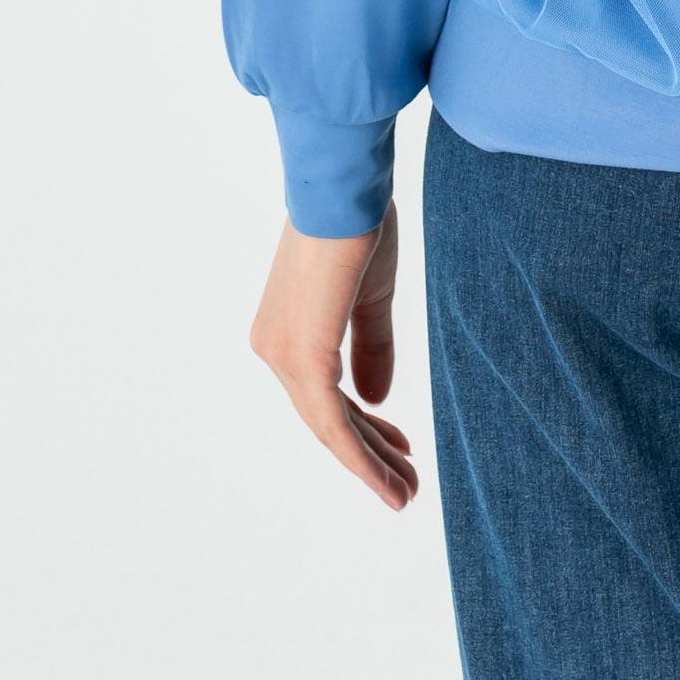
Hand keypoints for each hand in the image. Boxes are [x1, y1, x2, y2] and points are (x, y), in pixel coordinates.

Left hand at [249, 203, 420, 510]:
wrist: (347, 185)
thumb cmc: (358, 226)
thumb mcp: (371, 297)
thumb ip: (370, 348)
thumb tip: (375, 402)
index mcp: (287, 331)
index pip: (325, 396)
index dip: (364, 429)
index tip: (401, 448)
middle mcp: (273, 348)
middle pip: (326, 419)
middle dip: (370, 455)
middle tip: (405, 487)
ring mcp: (283, 355)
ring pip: (329, 428)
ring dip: (370, 464)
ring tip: (405, 494)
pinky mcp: (302, 356)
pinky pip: (333, 421)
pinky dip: (361, 456)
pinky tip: (387, 479)